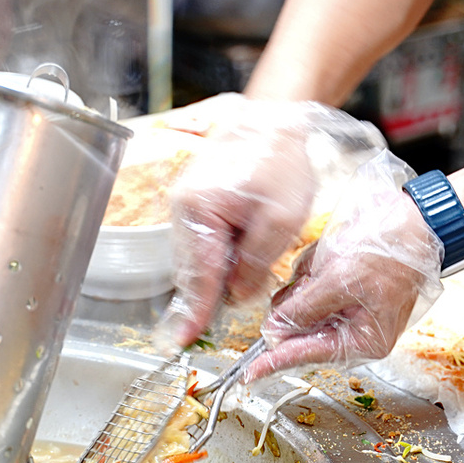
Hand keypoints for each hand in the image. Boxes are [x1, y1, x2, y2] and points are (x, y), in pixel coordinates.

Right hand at [154, 94, 384, 349]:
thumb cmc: (282, 163)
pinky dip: (220, 257)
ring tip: (245, 273)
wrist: (275, 119)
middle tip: (221, 316)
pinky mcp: (198, 202)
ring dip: (219, 274)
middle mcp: (183, 209)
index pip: (196, 276)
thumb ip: (255, 263)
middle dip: (212, 293)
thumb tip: (236, 297)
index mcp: (198, 211)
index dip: (193, 313)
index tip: (182, 343)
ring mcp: (187, 205)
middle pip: (193, 269)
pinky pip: (205, 242)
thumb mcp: (280, 221)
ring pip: (199, 258)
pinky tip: (241, 259)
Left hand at [242, 152, 442, 381]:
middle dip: (299, 301)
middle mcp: (353, 330)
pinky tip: (329, 257)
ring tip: (329, 262)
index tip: (251, 372)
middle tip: (313, 279)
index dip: (276, 362)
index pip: (309, 355)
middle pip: (300, 328)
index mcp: (363, 340)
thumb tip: (275, 330)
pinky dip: (311, 268)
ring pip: (299, 303)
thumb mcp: (342, 281)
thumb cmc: (392, 252)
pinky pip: (307, 284)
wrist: (413, 219)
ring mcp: (344, 308)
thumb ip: (305, 309)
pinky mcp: (337, 288)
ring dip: (306, 280)